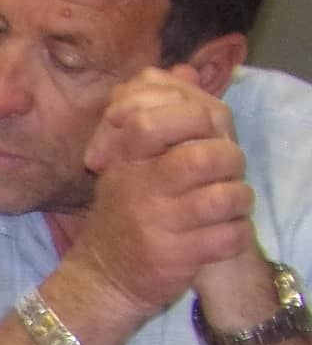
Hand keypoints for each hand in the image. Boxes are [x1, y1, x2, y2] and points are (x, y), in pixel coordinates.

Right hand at [69, 70, 256, 320]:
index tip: (202, 132)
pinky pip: (231, 237)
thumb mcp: (128, 159)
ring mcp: (157, 225)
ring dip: (238, 200)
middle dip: (230, 160)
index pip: (154, 120)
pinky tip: (220, 234)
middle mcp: (138, 189)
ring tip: (227, 204)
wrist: (105, 276)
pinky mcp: (176, 258)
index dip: (193, 118)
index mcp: (126, 160)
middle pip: (205, 156)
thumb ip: (153, 111)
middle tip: (224, 171)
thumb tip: (183, 68)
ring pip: (226, 197)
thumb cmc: (127, 210)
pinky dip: (235, 234)